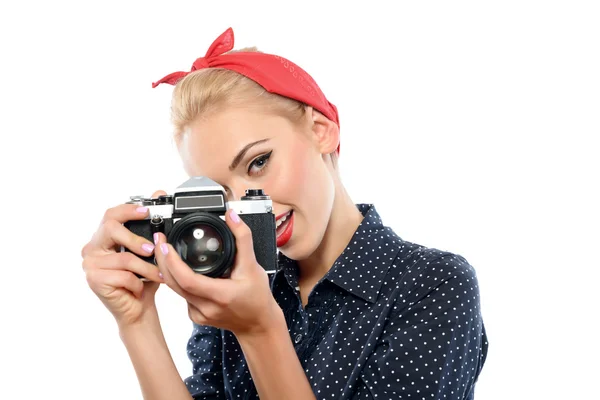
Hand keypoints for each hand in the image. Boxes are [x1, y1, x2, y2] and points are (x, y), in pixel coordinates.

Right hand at [81, 190, 165, 327]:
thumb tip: (158, 191)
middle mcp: (92, 248)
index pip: (111, 214)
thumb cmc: (143, 278)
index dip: (128, 210)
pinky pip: (123, 275)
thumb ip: (152, 225)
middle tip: (151, 248)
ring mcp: (90, 264)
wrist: (138, 308)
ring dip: (147, 268)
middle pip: (110, 228)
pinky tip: (140, 288)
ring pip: (124, 258)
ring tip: (160, 275)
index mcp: (104, 238)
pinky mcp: (93, 280)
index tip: (147, 211)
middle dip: (135, 238)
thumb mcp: (150, 251)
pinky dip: (138, 282)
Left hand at [154, 209, 282, 337]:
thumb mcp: (253, 266)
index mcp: (220, 295)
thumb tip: (231, 217)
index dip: (173, 262)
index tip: (166, 245)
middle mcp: (206, 307)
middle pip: (174, 283)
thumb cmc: (258, 297)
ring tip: (164, 250)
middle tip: (160, 240)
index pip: (187, 280)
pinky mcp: (196, 316)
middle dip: (163, 260)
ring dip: (167, 269)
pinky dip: (177, 280)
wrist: (258, 325)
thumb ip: (243, 238)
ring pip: (175, 290)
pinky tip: (177, 268)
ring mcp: (199, 314)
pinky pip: (181, 296)